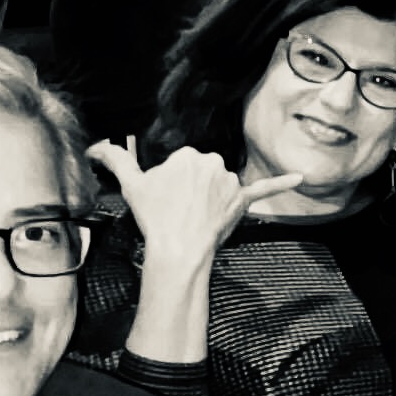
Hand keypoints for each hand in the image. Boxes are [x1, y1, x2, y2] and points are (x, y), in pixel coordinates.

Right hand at [86, 142, 304, 271]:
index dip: (170, 184)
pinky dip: (283, 183)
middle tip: (177, 212)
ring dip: (208, 200)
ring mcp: (230, 182)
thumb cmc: (155, 218)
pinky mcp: (243, 200)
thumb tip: (94, 147)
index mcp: (189, 154)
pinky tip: (301, 178)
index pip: (179, 165)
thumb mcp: (131, 185)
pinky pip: (264, 189)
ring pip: (218, 186)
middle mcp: (214, 162)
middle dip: (189, 191)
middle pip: (199, 174)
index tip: (165, 201)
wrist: (179, 249)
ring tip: (195, 219)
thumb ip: (114, 160)